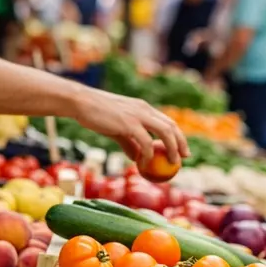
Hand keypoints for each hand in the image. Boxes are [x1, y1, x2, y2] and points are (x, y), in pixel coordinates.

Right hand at [73, 89, 188, 164]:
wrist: (81, 103)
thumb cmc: (96, 115)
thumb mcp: (116, 129)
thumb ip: (128, 142)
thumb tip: (136, 158)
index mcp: (143, 108)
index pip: (167, 121)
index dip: (177, 135)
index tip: (182, 149)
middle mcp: (144, 109)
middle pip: (171, 126)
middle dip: (181, 142)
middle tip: (184, 158)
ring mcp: (138, 115)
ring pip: (164, 132)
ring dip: (172, 148)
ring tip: (173, 163)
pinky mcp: (129, 123)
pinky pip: (146, 141)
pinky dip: (149, 154)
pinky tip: (145, 163)